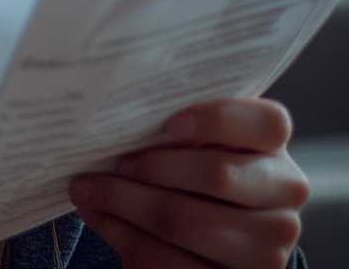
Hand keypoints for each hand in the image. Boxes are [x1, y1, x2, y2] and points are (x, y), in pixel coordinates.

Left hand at [68, 98, 309, 268]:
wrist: (209, 229)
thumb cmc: (190, 162)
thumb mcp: (194, 139)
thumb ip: (174, 124)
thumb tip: (115, 114)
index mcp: (273, 146)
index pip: (267, 123)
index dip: (217, 120)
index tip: (169, 123)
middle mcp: (283, 196)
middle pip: (216, 175)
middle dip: (151, 167)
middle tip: (110, 161)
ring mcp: (267, 248)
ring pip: (184, 221)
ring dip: (123, 202)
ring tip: (86, 188)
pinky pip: (168, 261)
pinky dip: (123, 235)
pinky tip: (98, 216)